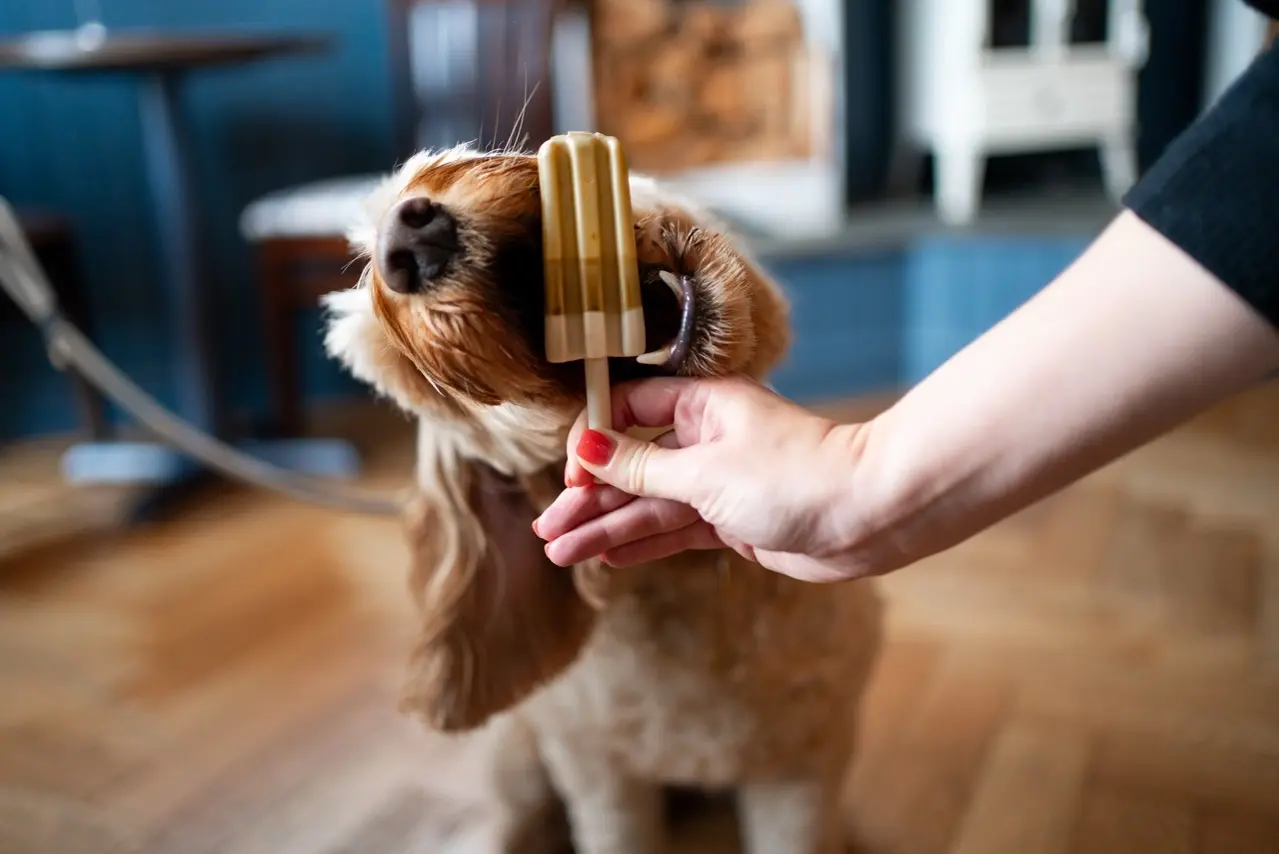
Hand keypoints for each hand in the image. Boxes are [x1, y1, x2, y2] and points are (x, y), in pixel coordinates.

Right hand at [531, 375, 890, 582]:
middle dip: (589, 498)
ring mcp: (718, 483)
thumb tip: (587, 448)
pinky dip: (642, 544)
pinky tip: (607, 558)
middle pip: (632, 466)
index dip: (594, 442)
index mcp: (702, 405)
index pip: (629, 412)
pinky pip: (675, 531)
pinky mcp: (732, 521)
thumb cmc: (795, 476)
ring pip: (650, 505)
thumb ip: (641, 466)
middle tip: (548, 529)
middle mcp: (706, 440)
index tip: (569, 475)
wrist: (869, 515)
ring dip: (607, 528)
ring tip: (560, 552)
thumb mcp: (704, 471)